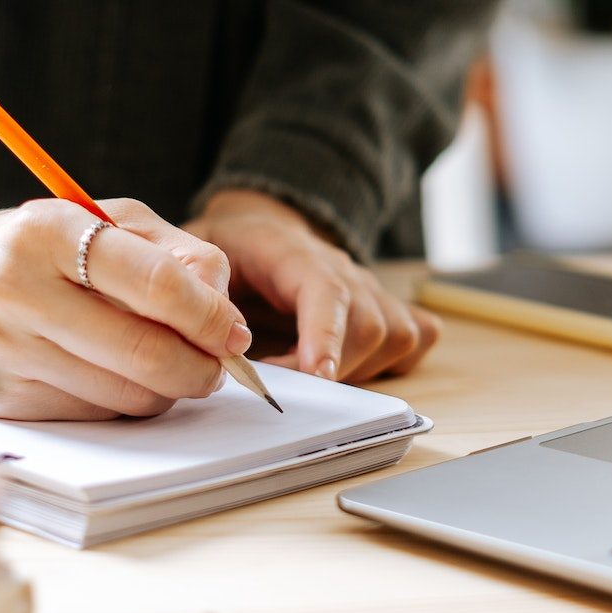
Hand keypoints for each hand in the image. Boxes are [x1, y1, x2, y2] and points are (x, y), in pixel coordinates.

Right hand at [0, 200, 249, 420]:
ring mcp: (0, 351)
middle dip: (200, 368)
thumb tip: (225, 314)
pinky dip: (118, 404)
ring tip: (162, 367)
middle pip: (145, 353)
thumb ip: (173, 253)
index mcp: (47, 230)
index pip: (154, 283)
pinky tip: (109, 377)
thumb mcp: (99, 220)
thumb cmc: (29, 246)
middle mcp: (15, 290)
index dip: (210, 317)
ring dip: (164, 391)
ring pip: (123, 397)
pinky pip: (88, 416)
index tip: (235, 334)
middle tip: (217, 366)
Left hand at [185, 189, 438, 382]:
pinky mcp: (384, 309)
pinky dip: (391, 365)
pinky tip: (350, 369)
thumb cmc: (231, 245)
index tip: (318, 375)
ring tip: (306, 377)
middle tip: (280, 384)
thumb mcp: (196, 246)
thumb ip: (199, 278)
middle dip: (332, 368)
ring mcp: (368, 290)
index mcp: (295, 252)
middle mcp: (344, 270)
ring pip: (395, 337)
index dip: (325, 334)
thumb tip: (213, 326)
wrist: (263, 228)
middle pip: (368, 324)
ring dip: (356, 371)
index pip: (326, 289)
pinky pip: (415, 340)